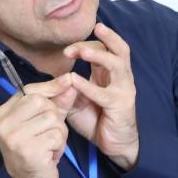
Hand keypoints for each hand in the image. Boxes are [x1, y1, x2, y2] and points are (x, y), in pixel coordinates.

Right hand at [0, 77, 74, 177]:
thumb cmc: (36, 150)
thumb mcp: (43, 123)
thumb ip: (56, 102)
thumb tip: (70, 81)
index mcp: (1, 114)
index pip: (28, 91)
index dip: (51, 87)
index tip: (69, 81)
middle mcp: (3, 124)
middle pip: (42, 102)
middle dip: (55, 115)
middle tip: (50, 133)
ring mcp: (14, 138)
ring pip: (52, 119)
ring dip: (59, 133)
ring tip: (49, 145)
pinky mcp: (28, 151)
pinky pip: (56, 136)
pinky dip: (59, 145)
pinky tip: (50, 155)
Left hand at [61, 22, 139, 169]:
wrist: (114, 144)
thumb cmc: (96, 120)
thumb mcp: (77, 101)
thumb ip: (67, 89)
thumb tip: (54, 78)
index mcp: (111, 73)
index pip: (104, 48)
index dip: (85, 45)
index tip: (66, 52)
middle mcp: (121, 77)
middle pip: (120, 49)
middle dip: (107, 37)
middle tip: (88, 34)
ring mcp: (123, 90)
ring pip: (117, 64)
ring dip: (98, 55)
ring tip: (82, 51)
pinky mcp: (120, 105)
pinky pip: (103, 93)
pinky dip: (88, 86)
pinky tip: (74, 81)